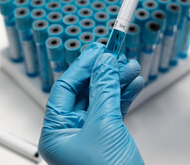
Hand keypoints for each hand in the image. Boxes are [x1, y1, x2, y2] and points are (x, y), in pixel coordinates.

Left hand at [38, 43, 144, 164]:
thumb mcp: (104, 126)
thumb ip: (104, 91)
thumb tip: (104, 65)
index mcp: (56, 132)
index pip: (65, 89)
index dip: (82, 67)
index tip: (97, 51)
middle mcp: (69, 133)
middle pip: (85, 92)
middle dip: (103, 73)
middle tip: (115, 55)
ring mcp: (89, 135)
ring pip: (101, 99)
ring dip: (117, 82)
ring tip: (130, 67)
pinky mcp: (106, 138)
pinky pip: (113, 110)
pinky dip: (124, 96)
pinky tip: (133, 84)